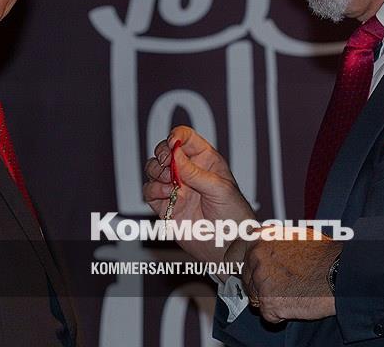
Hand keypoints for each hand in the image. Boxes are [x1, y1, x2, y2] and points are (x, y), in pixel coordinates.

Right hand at [143, 126, 254, 262]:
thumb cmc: (234, 216)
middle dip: (162, 153)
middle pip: (164, 151)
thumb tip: (175, 152)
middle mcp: (188, 172)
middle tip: (167, 164)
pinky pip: (149, 192)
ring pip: (153, 169)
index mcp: (206, 161)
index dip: (176, 136)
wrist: (228, 247)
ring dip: (156, 171)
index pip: (186, 138)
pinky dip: (152, 190)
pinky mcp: (165, 206)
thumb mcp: (220, 189)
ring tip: (169, 183)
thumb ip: (195, 172)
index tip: (172, 143)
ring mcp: (176, 188)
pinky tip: (166, 195)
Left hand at [240, 230, 341, 322]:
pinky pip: (267, 314)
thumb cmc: (323, 254)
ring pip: (254, 298)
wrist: (340, 272)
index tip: (246, 272)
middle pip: (245, 279)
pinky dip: (280, 313)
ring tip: (292, 291)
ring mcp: (261, 280)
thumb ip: (270, 242)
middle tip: (284, 284)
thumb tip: (259, 248)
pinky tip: (296, 301)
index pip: (232, 256)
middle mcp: (256, 256)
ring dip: (270, 299)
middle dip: (260, 285)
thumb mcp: (293, 236)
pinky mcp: (268, 302)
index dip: (241, 267)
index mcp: (259, 237)